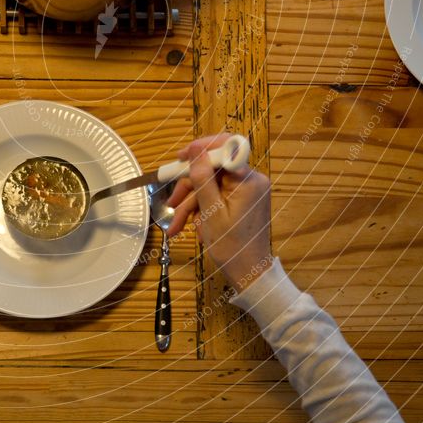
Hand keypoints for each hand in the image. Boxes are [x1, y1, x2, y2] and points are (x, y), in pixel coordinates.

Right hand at [166, 134, 272, 291]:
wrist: (249, 274)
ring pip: (211, 184)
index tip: (181, 157)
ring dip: (191, 203)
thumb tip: (195, 150)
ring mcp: (246, 190)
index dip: (202, 147)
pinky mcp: (241, 200)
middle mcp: (251, 180)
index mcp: (248, 180)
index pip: (226, 147)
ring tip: (176, 226)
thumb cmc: (232, 247)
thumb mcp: (211, 213)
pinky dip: (202, 209)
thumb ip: (202, 179)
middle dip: (190, 186)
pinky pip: (216, 195)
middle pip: (213, 169)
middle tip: (172, 203)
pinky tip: (192, 227)